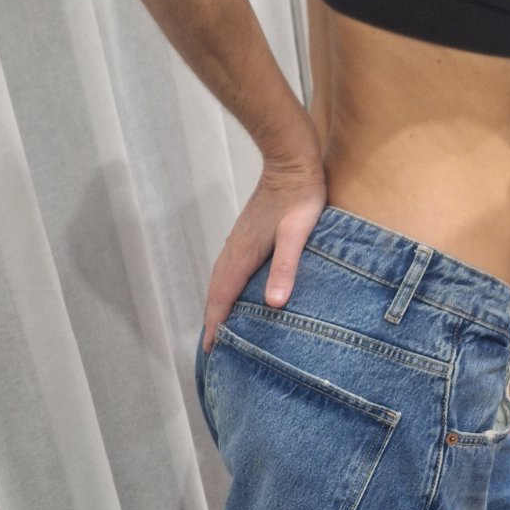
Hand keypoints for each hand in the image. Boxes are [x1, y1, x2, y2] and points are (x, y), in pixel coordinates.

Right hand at [202, 158, 327, 351]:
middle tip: (210, 345)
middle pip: (216, 291)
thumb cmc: (299, 198)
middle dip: (212, 318)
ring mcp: (239, 240)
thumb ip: (285, 268)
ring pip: (220, 278)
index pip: (223, 297)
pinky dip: (225, 285)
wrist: (291, 162)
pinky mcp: (246, 233)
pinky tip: (234, 288)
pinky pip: (228, 267)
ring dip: (216, 302)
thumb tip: (272, 303)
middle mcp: (235, 250)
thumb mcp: (296, 235)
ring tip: (217, 322)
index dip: (216, 323)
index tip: (211, 347)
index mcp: (243, 255)